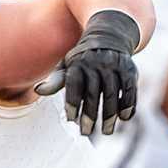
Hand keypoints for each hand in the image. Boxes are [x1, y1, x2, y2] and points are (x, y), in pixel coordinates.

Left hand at [36, 10, 139, 135]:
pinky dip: (128, 105)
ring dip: (110, 115)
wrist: (110, 34)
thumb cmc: (82, 57)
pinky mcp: (130, 70)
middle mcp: (97, 64)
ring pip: (113, 94)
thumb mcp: (67, 65)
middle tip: (86, 133)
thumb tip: (37, 90)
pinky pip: (130, 90)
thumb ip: (56, 80)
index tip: (70, 120)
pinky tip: (124, 118)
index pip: (74, 86)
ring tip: (106, 132)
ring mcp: (115, 67)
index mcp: (79, 63)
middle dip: (90, 115)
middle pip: (94, 94)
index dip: (72, 103)